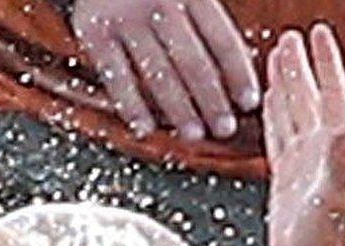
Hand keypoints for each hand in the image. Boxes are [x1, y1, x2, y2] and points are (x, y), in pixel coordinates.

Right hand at [72, 0, 260, 141]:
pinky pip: (116, 76)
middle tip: (225, 128)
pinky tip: (145, 128)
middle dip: (212, 100)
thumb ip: (205, 23)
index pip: (223, 40)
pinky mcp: (94, 31)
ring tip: (193, 134)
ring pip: (158, 73)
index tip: (249, 103)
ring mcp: (126, 18)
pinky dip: (131, 106)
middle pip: (193, 62)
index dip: (239, 75)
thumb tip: (235, 77)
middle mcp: (160, 3)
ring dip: (179, 109)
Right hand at [263, 28, 344, 245]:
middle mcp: (320, 149)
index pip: (331, 93)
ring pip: (293, 111)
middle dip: (301, 66)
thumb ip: (338, 161)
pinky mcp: (288, 176)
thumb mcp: (332, 196)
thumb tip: (341, 128)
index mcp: (333, 146)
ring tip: (277, 58)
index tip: (317, 33)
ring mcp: (304, 162)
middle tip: (290, 37)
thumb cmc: (328, 239)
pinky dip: (274, 114)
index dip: (325, 63)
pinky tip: (268, 101)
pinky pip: (279, 135)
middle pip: (310, 96)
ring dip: (287, 85)